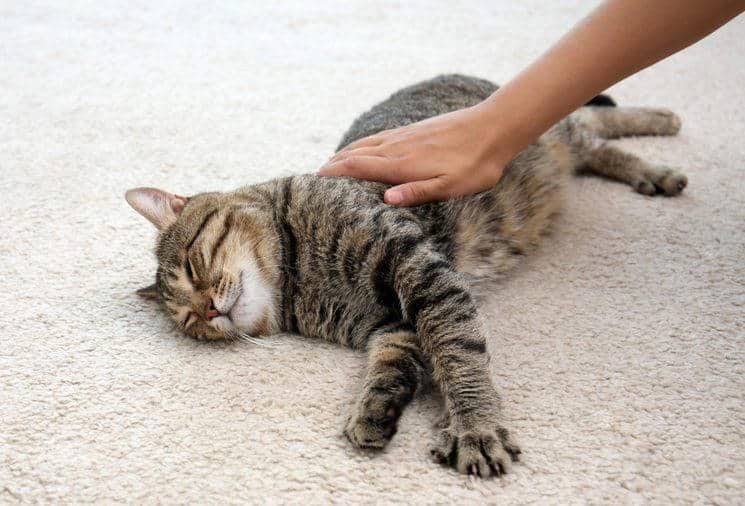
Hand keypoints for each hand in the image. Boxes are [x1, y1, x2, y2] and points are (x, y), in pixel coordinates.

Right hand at [317, 103, 512, 205]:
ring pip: (366, 143)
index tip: (315, 180)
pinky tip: (363, 148)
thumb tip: (386, 200)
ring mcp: (405, 136)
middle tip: (314, 177)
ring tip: (331, 163)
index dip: (336, 173)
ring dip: (346, 153)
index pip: (360, 167)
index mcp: (403, 164)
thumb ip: (418, 192)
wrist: (494, 126)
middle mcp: (398, 147)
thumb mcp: (452, 186)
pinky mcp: (414, 130)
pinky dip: (362, 144)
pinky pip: (379, 137)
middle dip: (334, 164)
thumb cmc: (476, 163)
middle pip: (356, 154)